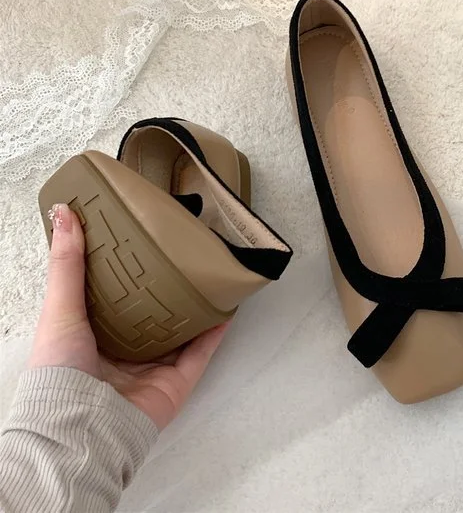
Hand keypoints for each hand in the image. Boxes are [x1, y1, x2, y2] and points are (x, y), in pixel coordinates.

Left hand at [29, 203, 228, 430]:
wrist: (81, 428)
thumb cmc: (61, 373)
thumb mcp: (60, 308)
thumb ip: (67, 263)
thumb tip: (64, 212)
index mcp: (94, 335)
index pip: (117, 298)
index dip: (130, 271)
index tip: (142, 242)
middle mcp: (125, 351)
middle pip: (152, 314)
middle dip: (167, 288)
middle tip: (180, 257)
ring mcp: (153, 367)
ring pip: (180, 331)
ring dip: (194, 307)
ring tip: (207, 278)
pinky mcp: (177, 381)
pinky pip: (201, 351)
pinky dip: (214, 331)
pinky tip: (224, 308)